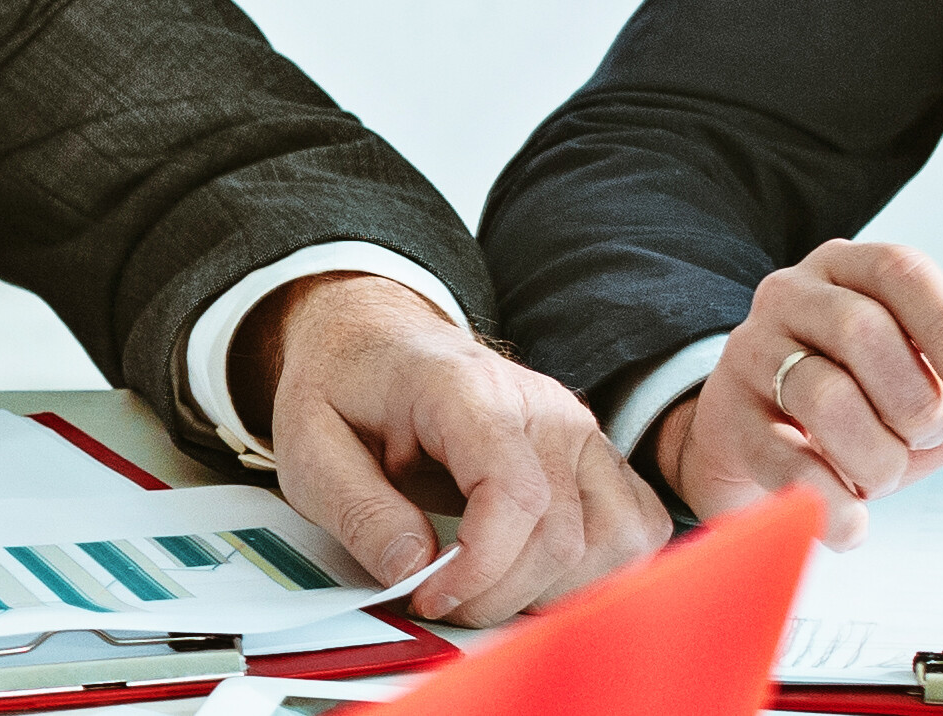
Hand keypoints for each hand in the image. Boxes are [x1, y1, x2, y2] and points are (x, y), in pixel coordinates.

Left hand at [239, 274, 669, 627]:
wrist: (379, 341)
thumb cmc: (348, 387)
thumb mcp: (308, 443)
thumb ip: (357, 508)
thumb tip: (413, 569)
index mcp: (467, 389)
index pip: (515, 493)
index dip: (480, 567)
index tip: (430, 596)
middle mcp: (543, 406)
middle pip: (564, 534)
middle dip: (500, 594)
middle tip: (441, 600)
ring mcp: (579, 431)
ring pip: (614, 540)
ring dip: (553, 591)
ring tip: (487, 590)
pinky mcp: (597, 458)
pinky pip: (634, 529)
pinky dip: (596, 572)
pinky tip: (534, 577)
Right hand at [654, 241, 942, 545]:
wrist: (753, 446)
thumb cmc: (850, 408)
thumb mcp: (915, 387)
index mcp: (850, 272)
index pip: (902, 272)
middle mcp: (793, 296)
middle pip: (862, 330)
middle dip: (914, 402)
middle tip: (924, 439)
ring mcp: (752, 353)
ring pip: (825, 396)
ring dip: (875, 456)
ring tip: (879, 477)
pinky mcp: (728, 419)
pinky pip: (786, 460)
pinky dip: (834, 503)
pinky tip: (852, 523)